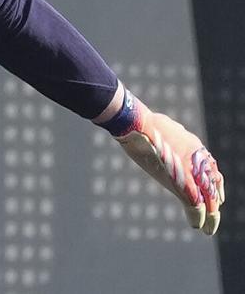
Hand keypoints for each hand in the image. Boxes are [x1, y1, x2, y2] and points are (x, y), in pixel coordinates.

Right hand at [110, 93, 225, 234]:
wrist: (138, 125)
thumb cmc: (142, 124)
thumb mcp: (160, 129)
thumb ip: (169, 139)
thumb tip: (166, 137)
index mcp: (194, 147)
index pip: (211, 170)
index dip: (214, 186)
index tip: (215, 198)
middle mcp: (199, 160)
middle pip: (212, 187)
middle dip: (213, 205)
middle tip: (213, 220)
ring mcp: (193, 172)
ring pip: (209, 200)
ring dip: (210, 217)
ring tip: (207, 229)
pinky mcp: (184, 183)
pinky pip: (196, 205)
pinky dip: (198, 217)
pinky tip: (197, 226)